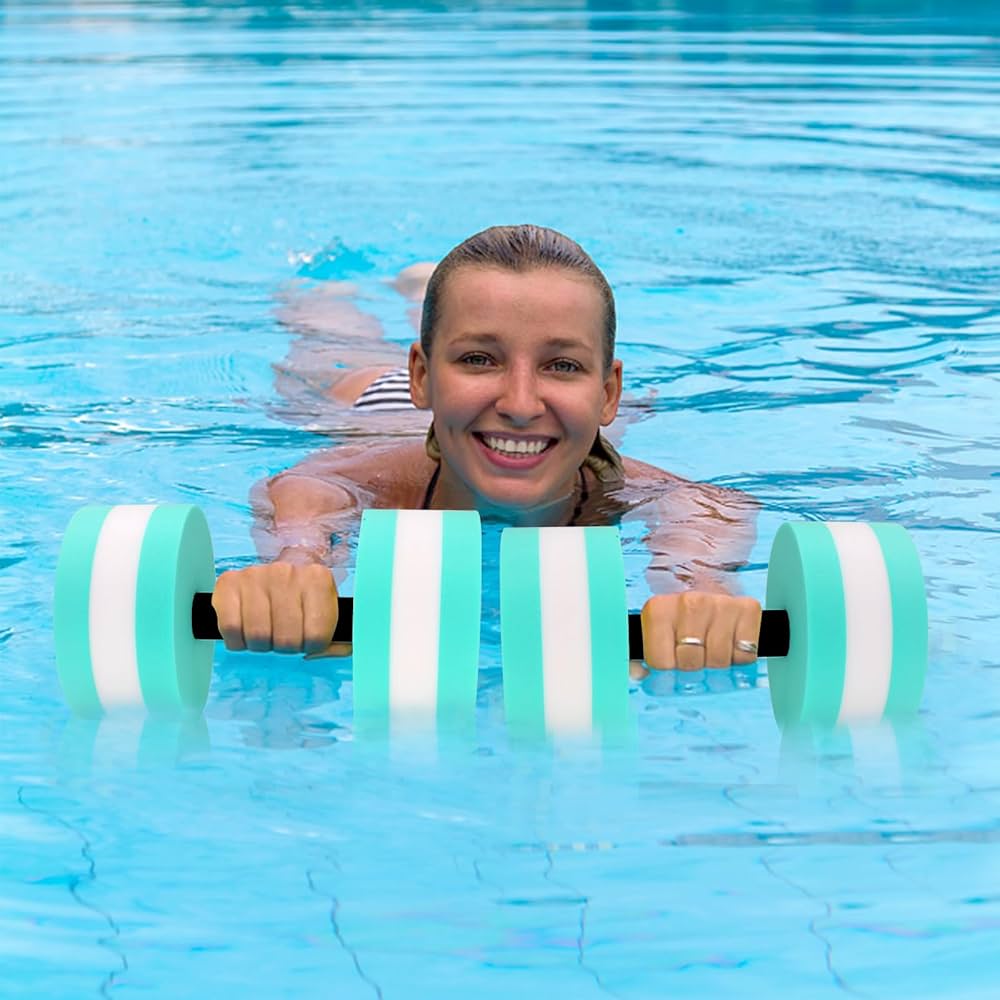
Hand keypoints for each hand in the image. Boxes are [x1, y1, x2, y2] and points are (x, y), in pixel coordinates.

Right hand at [212, 563, 348, 658]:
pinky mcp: (229, 583)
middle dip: (285, 647)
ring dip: (261, 645)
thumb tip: (313, 655)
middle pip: (286, 640)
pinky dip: (237, 641)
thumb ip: (338, 643)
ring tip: (266, 633)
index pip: (317, 637)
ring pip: (258, 636)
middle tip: (284, 636)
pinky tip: (245, 632)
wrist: (279, 575)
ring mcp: (256, 575)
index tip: (307, 636)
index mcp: (318, 579)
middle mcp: (286, 572)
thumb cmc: (306, 602)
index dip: (311, 646)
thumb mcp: (331, 616)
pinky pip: (230, 628)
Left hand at [640, 592, 761, 670]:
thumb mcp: (654, 631)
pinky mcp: (747, 608)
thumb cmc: (679, 618)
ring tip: (712, 647)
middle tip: (695, 655)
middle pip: (691, 663)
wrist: (709, 585)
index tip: (672, 661)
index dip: (668, 669)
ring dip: (717, 662)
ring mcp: (719, 604)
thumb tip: (637, 673)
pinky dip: (739, 656)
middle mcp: (689, 603)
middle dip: (693, 667)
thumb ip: (637, 656)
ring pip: (719, 660)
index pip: (661, 663)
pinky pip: (745, 653)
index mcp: (659, 609)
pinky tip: (731, 642)